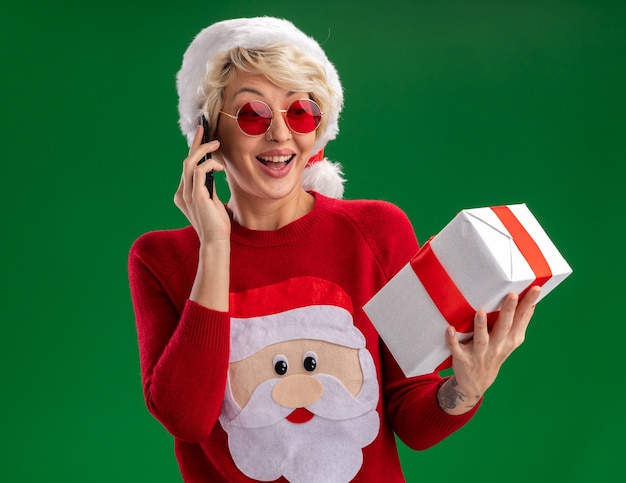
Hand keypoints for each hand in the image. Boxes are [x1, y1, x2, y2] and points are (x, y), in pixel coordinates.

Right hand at [174, 124, 229, 244]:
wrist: (216, 241)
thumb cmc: (216, 223)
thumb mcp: (212, 200)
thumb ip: (208, 186)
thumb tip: (212, 169)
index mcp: (183, 193)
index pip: (187, 166)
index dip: (193, 149)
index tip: (201, 135)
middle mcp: (182, 192)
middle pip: (187, 161)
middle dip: (196, 143)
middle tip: (205, 129)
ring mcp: (187, 194)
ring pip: (190, 163)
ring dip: (204, 151)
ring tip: (216, 145)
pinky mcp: (196, 196)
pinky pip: (198, 172)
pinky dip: (209, 164)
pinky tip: (219, 166)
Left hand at [438, 286, 541, 414]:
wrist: (476, 383)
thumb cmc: (494, 354)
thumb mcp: (511, 342)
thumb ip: (520, 324)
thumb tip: (532, 304)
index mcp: (510, 339)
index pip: (521, 319)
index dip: (528, 303)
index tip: (536, 288)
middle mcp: (497, 346)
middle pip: (504, 327)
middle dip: (508, 311)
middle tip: (512, 295)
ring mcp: (480, 353)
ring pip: (481, 339)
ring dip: (480, 326)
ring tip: (480, 313)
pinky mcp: (463, 358)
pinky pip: (456, 349)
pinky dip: (452, 340)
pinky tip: (449, 329)